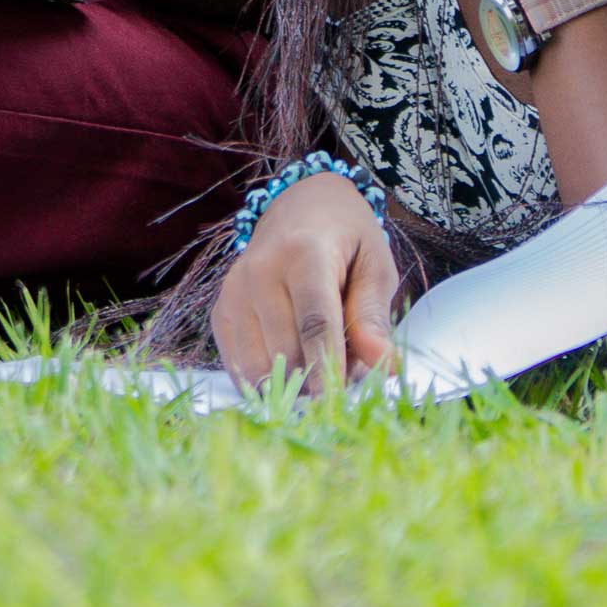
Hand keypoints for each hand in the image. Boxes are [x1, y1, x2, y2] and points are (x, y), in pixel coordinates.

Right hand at [214, 174, 396, 390]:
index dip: (328, 367)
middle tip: (345, 373)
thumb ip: (374, 317)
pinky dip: (266, 379)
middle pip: (287, 350)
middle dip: (317, 377)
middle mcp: (260, 271)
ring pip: (259, 365)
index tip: (340, 401)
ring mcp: (234, 292)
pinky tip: (289, 366)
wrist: (301, 205)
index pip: (315, 323)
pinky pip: (238, 365)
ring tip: (317, 364)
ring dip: (291, 381)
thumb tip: (386, 365)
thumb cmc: (347, 238)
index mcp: (305, 253)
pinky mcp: (220, 311)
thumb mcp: (375, 266)